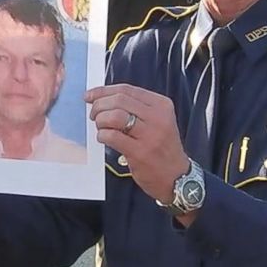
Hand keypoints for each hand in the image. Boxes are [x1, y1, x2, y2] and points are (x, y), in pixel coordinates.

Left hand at [86, 84, 189, 204]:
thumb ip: (135, 108)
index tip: (90, 96)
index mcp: (161, 105)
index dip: (103, 91)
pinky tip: (104, 138)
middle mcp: (158, 117)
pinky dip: (102, 135)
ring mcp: (150, 135)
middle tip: (93, 114)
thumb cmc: (161, 147)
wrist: (177, 176)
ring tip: (100, 127)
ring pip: (115, 116)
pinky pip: (113, 136)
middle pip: (119, 100)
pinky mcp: (140, 152)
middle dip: (99, 105)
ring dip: (101, 120)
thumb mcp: (157, 121)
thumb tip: (102, 98)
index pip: (126, 89)